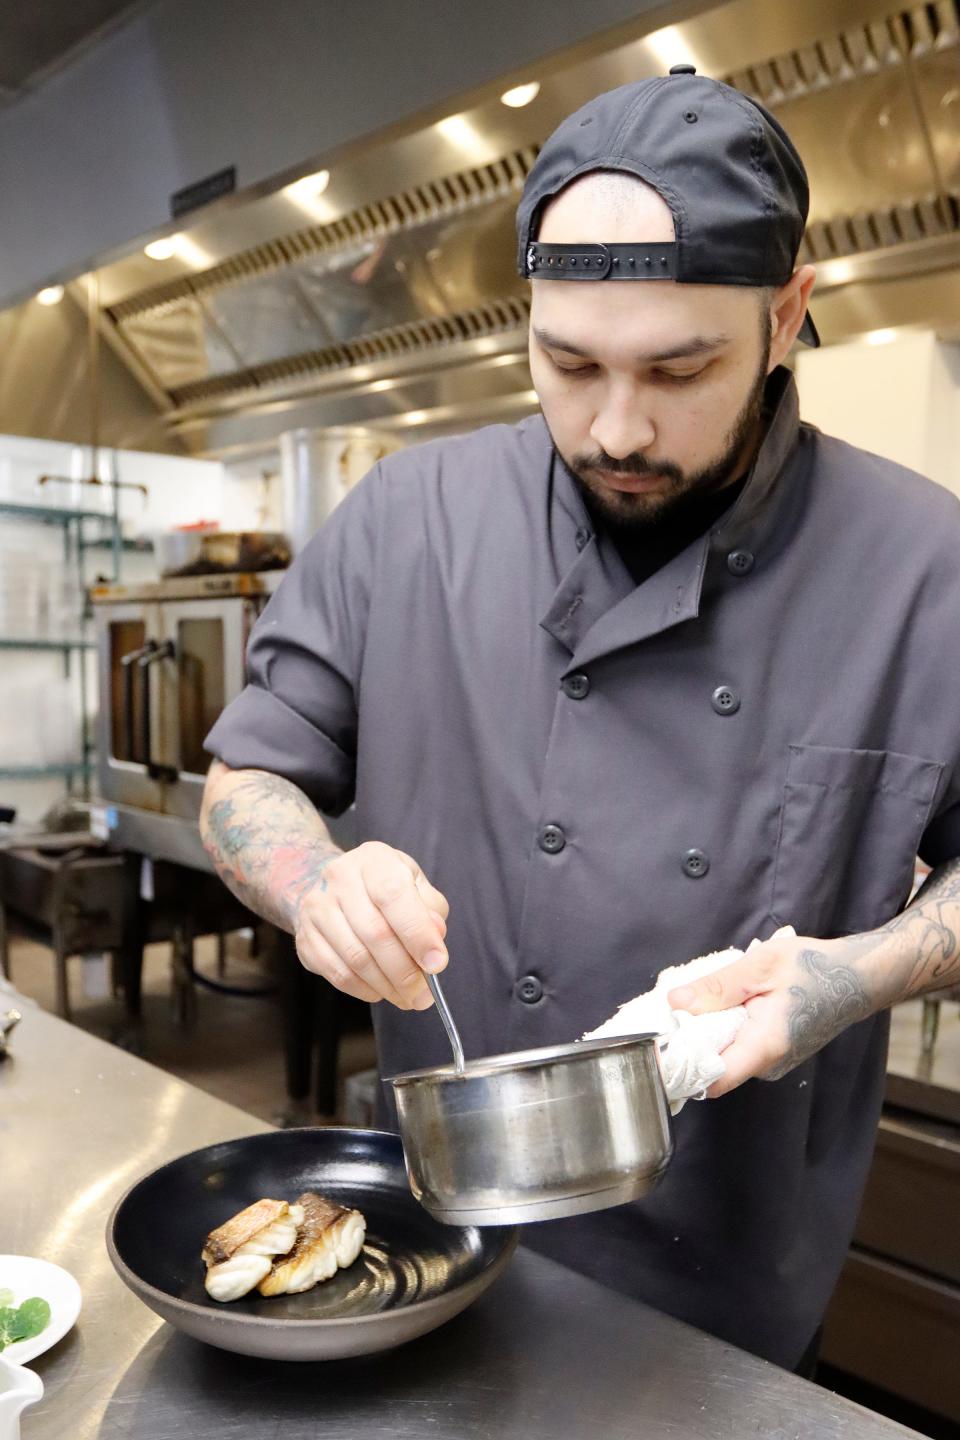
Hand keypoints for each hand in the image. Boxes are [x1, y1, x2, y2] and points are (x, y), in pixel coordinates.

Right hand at [294, 842, 448, 1009]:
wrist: (334, 887)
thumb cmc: (385, 887)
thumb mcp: (414, 885)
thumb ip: (430, 910)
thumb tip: (434, 942)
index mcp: (374, 859)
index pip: (393, 895)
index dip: (417, 933)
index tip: (437, 964)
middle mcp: (340, 878)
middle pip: (374, 932)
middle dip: (405, 972)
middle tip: (424, 996)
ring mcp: (317, 908)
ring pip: (355, 958)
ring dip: (387, 986)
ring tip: (407, 998)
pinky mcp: (306, 938)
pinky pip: (337, 974)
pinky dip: (364, 990)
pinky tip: (380, 991)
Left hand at [666, 931, 874, 1094]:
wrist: (858, 976)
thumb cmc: (815, 968)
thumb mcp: (760, 966)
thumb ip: (716, 987)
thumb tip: (674, 1003)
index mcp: (764, 1047)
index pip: (712, 1080)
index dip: (681, 1069)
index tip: (656, 1049)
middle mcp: (768, 1063)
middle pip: (713, 1067)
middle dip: (687, 1045)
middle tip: (666, 1015)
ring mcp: (772, 1060)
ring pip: (725, 1055)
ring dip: (705, 1034)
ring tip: (693, 1004)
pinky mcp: (774, 1051)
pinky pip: (738, 1046)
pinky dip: (723, 1029)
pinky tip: (719, 1005)